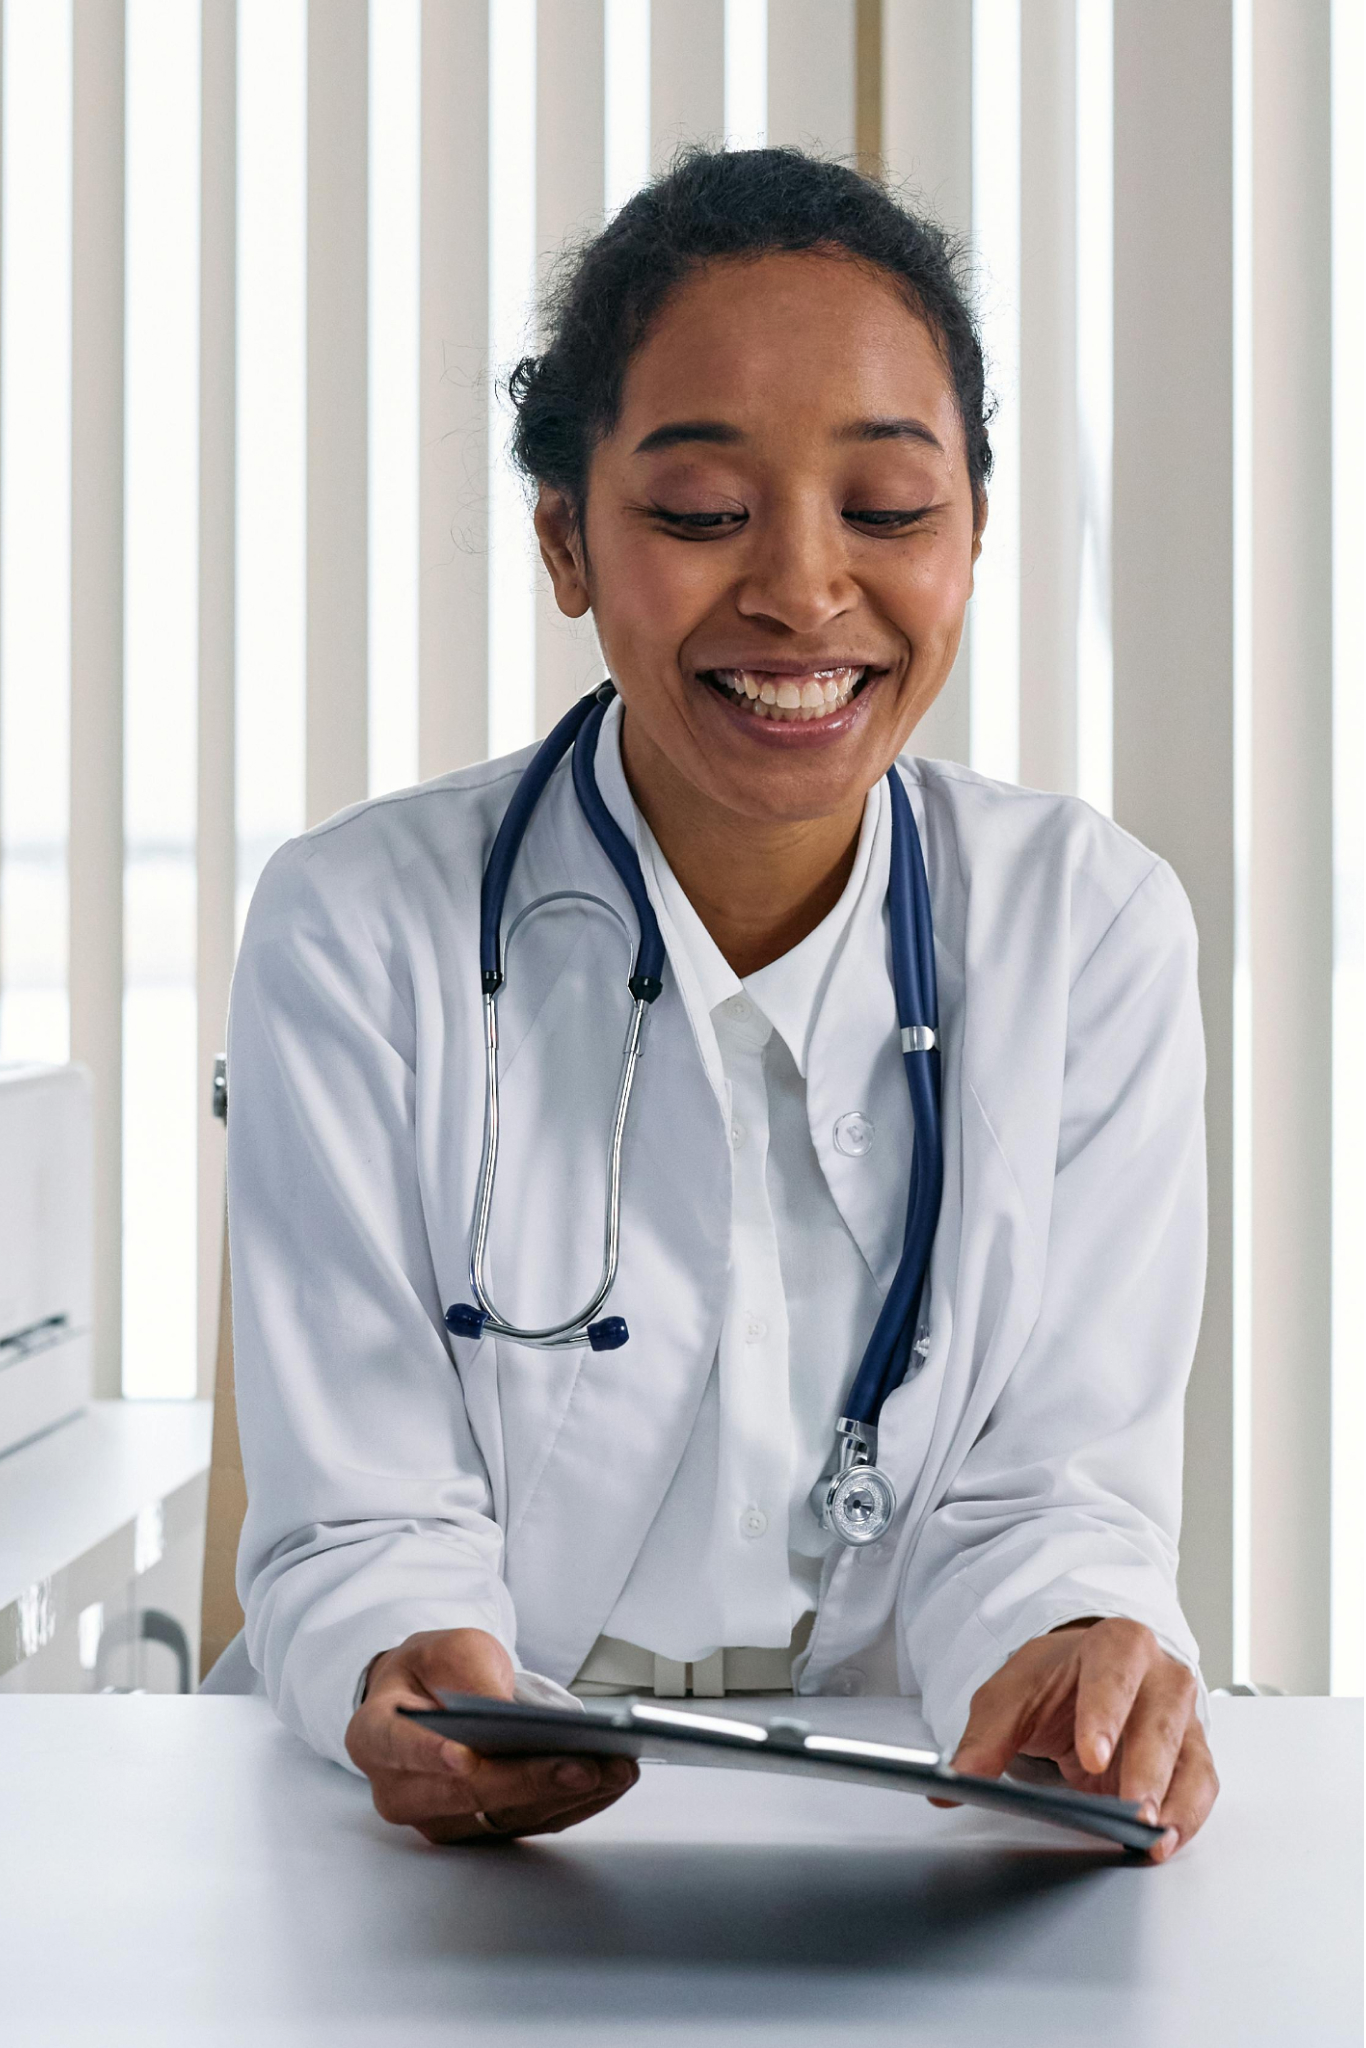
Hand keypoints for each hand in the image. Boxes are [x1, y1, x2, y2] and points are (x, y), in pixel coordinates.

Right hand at [344, 1626, 637, 1843]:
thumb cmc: (436, 1670)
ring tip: (615, 1769)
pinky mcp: (480, 1829)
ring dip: (564, 1797)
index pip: (397, 1750)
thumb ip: (467, 1672)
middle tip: (583, 1765)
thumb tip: (502, 1709)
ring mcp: (440, 1818)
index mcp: (375, 1736)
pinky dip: (573, 1805)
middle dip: (528, 1781)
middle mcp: (400, 1790)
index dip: (429, 1757)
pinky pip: (528, 1824)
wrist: (433, 1696)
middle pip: (464, 1795)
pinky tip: (609, 1781)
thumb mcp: (448, 1648)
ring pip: (503, 1817)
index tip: (464, 1759)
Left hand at [936, 1617, 1217, 1860]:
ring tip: (1152, 1839)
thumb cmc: (1052, 1683)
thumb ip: (984, 1739)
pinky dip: (1186, 1817)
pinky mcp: (1191, 1755)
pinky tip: (1163, 1842)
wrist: (1078, 1679)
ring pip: (1190, 1757)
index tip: (1091, 1757)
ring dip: (1175, 1802)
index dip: (1106, 1713)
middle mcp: (1160, 1675)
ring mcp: (1183, 1717)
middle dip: (1148, 1768)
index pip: (1116, 1672)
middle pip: (1162, 1718)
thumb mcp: (1009, 1698)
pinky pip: (1199, 1787)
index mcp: (1116, 1644)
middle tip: (1132, 1811)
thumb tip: (955, 1782)